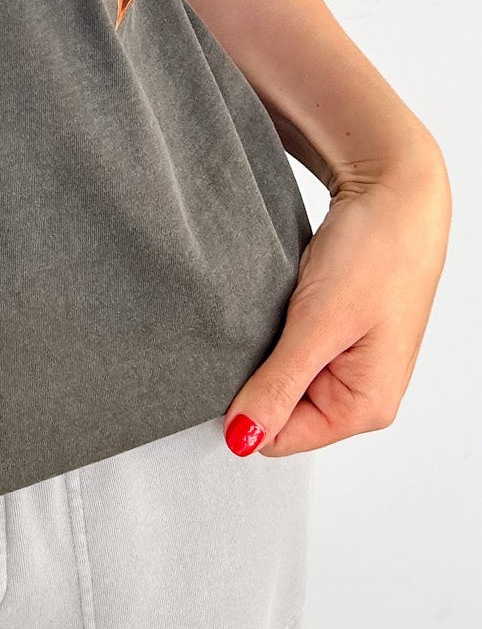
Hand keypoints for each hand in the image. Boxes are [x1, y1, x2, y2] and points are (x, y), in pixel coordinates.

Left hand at [223, 138, 449, 457]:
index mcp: (366, 406)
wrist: (394, 190)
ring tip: (279, 309)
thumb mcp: (318, 325)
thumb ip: (279, 386)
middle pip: (280, 409)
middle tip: (263, 327)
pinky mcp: (339, 332)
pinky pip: (291, 347)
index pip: (279, 439)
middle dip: (259, 373)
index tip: (234, 363)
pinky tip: (284, 301)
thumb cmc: (377, 252)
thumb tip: (244, 439)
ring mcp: (351, 362)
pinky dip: (277, 327)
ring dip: (267, 346)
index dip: (247, 405)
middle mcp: (362, 392)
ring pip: (281, 374)